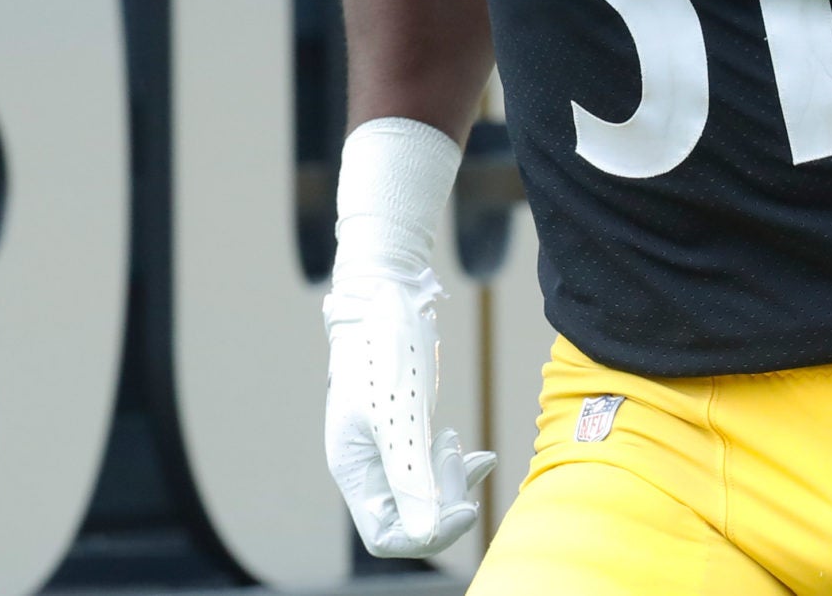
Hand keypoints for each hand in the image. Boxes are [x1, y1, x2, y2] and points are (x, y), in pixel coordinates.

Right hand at [323, 264, 496, 556]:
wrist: (385, 296)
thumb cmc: (384, 350)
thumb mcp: (400, 417)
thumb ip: (410, 478)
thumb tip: (426, 535)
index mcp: (354, 469)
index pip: (385, 535)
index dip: (428, 533)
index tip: (465, 507)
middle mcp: (366, 466)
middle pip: (410, 518)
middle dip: (446, 499)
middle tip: (467, 459)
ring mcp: (384, 449)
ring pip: (425, 494)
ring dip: (454, 482)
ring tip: (472, 452)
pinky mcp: (404, 432)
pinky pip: (432, 470)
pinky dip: (456, 466)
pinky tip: (477, 453)